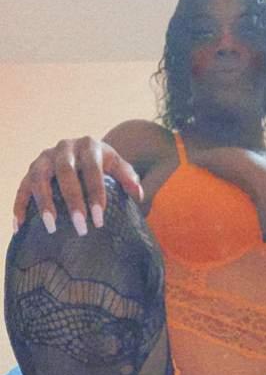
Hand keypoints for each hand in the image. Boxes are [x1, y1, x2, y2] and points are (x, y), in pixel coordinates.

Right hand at [13, 136, 143, 236]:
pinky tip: (19, 227)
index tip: (99, 220)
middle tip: (80, 227)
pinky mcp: (30, 171)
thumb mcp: (118, 167)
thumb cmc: (103, 166)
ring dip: (44, 203)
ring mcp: (45, 158)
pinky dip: (19, 206)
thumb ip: (129, 178)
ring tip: (51, 227)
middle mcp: (64, 148)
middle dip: (73, 201)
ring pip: (40, 178)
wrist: (83, 153)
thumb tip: (138, 195)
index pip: (92, 170)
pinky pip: (22, 188)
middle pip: (65, 173)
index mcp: (89, 146)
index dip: (95, 195)